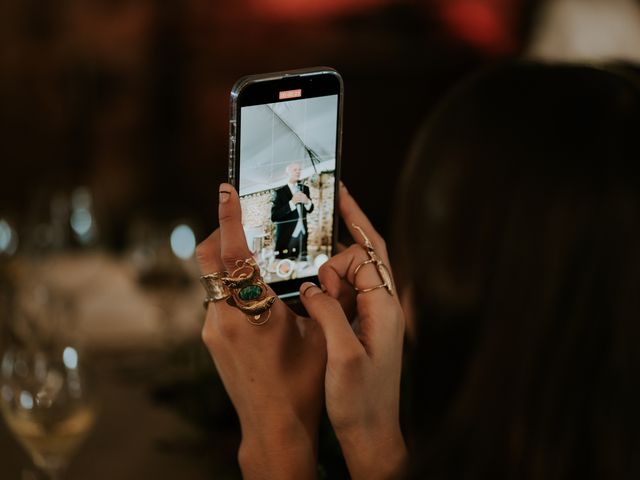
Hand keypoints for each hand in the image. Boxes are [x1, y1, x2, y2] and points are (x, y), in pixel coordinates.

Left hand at [196, 184, 325, 478]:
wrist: (274, 428)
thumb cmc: (303, 385)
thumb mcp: (320, 336)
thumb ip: (321, 298)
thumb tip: (326, 269)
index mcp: (254, 313)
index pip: (234, 254)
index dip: (228, 217)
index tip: (226, 189)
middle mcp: (223, 319)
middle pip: (209, 260)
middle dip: (221, 235)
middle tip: (245, 225)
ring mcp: (211, 331)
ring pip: (211, 280)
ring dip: (229, 265)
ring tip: (259, 266)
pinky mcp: (211, 340)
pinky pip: (216, 301)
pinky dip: (232, 289)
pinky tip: (257, 300)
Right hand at [298, 182, 406, 478]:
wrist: (372, 434)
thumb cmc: (361, 401)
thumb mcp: (341, 356)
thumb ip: (328, 313)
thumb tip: (311, 284)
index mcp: (384, 308)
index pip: (367, 258)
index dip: (341, 255)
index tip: (324, 251)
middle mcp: (383, 307)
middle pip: (367, 255)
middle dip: (347, 233)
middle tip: (332, 202)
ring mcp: (375, 316)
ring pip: (358, 271)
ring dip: (337, 257)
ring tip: (317, 238)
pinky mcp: (364, 327)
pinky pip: (350, 291)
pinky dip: (333, 279)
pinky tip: (315, 279)